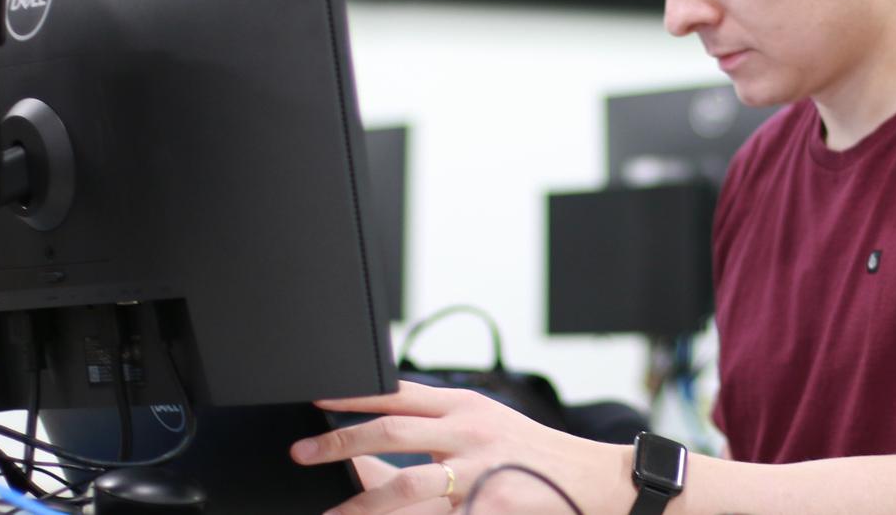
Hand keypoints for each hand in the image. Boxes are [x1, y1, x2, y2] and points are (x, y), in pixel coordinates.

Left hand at [291, 381, 634, 514]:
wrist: (592, 481)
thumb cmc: (533, 453)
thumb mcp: (487, 423)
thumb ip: (439, 423)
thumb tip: (381, 428)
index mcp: (465, 405)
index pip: (397, 392)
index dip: (354, 394)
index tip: (318, 397)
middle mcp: (469, 431)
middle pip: (391, 430)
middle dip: (340, 441)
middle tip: (304, 452)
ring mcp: (479, 471)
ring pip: (406, 485)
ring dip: (362, 502)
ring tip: (332, 513)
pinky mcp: (490, 506)